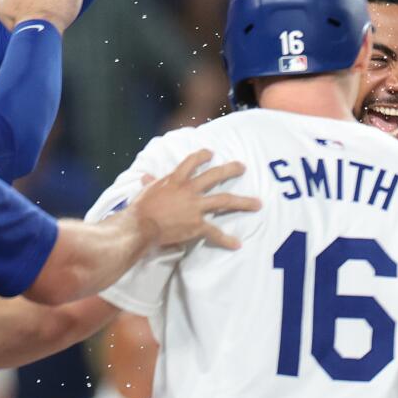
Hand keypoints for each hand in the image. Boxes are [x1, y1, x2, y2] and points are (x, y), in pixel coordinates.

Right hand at [128, 150, 255, 249]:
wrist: (141, 225)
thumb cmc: (140, 208)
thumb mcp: (146, 191)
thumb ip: (150, 184)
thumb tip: (146, 177)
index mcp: (175, 180)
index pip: (191, 162)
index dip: (202, 156)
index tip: (211, 153)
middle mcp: (189, 190)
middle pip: (214, 176)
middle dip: (230, 170)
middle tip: (242, 167)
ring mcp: (196, 206)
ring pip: (224, 200)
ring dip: (243, 201)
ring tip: (257, 203)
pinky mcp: (197, 224)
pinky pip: (215, 232)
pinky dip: (226, 239)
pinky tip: (237, 244)